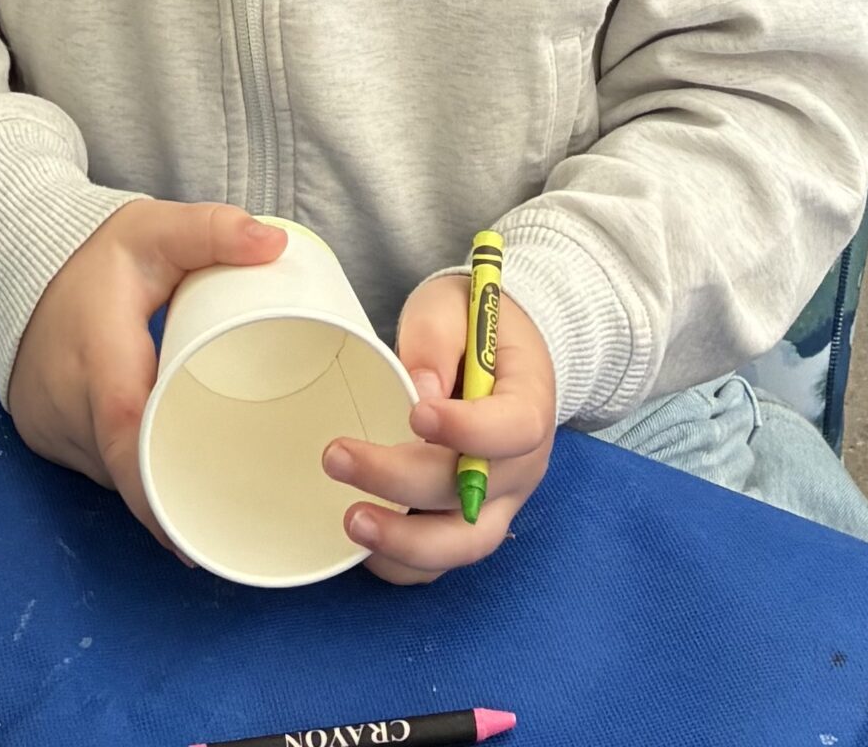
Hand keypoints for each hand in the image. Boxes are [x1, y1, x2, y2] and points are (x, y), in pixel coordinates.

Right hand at [8, 202, 287, 545]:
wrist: (16, 262)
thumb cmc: (95, 254)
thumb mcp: (154, 230)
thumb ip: (212, 231)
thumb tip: (274, 245)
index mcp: (99, 355)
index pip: (124, 433)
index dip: (157, 488)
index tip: (192, 532)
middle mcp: (65, 402)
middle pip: (125, 468)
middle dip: (172, 497)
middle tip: (232, 515)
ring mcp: (48, 425)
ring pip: (110, 476)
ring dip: (152, 485)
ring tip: (210, 489)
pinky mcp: (42, 435)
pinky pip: (95, 468)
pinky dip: (129, 473)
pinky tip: (165, 470)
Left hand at [326, 274, 556, 584]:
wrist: (496, 349)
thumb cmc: (471, 323)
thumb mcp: (453, 307)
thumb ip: (436, 339)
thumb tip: (416, 389)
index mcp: (531, 402)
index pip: (513, 429)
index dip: (467, 430)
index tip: (415, 415)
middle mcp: (522, 464)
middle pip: (473, 493)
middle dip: (401, 482)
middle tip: (337, 455)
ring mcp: (499, 501)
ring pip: (463, 544)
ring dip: (405, 542)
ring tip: (351, 519)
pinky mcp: (469, 521)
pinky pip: (441, 559)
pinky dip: (404, 560)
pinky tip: (363, 540)